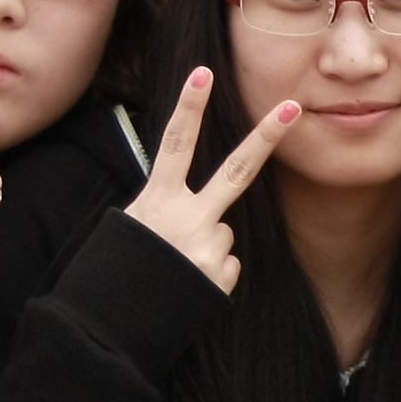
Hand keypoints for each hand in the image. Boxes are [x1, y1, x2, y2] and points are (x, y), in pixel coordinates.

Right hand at [123, 66, 300, 292]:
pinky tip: (184, 287)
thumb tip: (216, 220)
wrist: (107, 329)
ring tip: (172, 268)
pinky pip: (226, 263)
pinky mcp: (221, 276)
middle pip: (236, 171)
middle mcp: (188, 220)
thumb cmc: (116, 272)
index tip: (203, 72)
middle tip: (292, 107)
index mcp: (157, 201)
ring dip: (204, 245)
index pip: (174, 144)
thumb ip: (171, 211)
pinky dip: (209, 272)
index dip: (188, 107)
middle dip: (265, 136)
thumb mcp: (132, 228)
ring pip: (223, 230)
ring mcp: (209, 248)